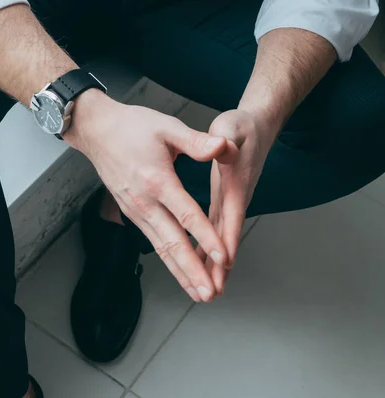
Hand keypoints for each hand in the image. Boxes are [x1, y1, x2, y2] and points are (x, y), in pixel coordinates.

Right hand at [64, 90, 230, 301]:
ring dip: (180, 272)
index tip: (223, 257)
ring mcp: (135, 211)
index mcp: (157, 180)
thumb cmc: (133, 127)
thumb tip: (223, 146)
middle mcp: (144, 202)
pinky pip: (153, 241)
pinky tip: (180, 271)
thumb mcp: (167, 127)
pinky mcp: (132, 213)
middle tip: (210, 293)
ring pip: (161, 248)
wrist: (97, 131)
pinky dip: (168, 260)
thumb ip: (196, 142)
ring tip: (198, 293)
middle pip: (171, 243)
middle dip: (192, 271)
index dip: (206, 237)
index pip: (187, 215)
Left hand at [197, 109, 275, 292]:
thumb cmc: (241, 126)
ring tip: (207, 292)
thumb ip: (226, 139)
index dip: (227, 238)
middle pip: (227, 237)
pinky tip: (200, 267)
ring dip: (215, 265)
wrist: (257, 126)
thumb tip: (223, 146)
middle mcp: (236, 198)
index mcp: (235, 182)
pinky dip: (209, 251)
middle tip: (211, 293)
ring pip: (221, 239)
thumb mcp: (231, 127)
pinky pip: (216, 232)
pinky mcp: (225, 202)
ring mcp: (231, 202)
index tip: (224, 264)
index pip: (230, 214)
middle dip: (219, 266)